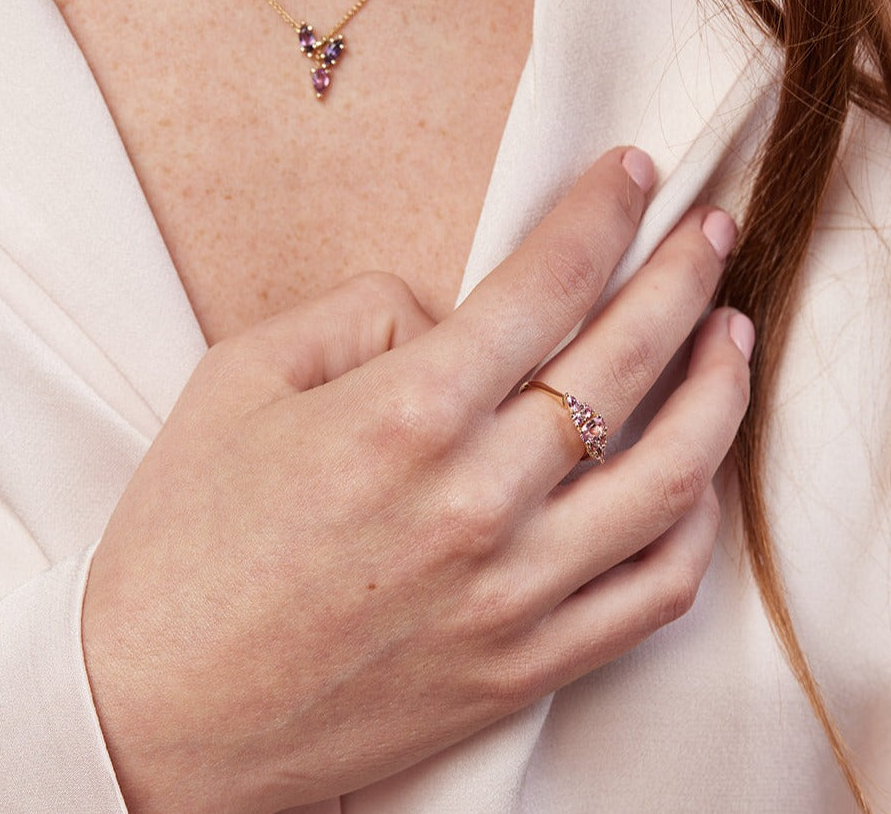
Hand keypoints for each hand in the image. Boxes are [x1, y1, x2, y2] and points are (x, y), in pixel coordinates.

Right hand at [81, 147, 752, 813]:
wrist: (157, 716)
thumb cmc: (183, 541)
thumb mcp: (242, 380)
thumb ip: (360, 315)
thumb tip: (450, 313)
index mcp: (405, 414)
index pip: (546, 284)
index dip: (604, 213)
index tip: (636, 173)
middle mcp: (479, 500)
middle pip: (626, 359)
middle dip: (685, 274)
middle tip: (714, 230)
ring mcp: (515, 592)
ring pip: (672, 476)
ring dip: (720, 391)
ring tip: (733, 334)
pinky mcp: (526, 666)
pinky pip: (654, 591)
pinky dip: (694, 523)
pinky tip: (697, 473)